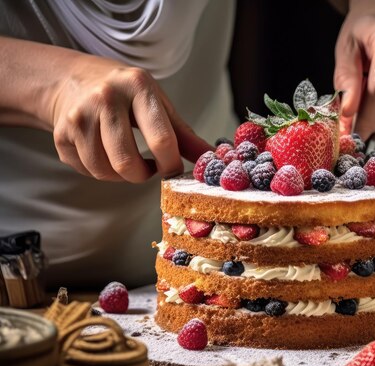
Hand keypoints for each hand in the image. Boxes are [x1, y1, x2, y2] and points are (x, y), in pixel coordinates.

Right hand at [50, 54, 210, 181]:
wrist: (73, 79)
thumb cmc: (127, 94)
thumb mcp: (158, 103)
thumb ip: (184, 134)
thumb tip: (211, 159)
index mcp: (137, 86)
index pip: (161, 139)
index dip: (170, 164)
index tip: (173, 170)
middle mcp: (104, 98)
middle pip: (127, 163)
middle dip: (142, 175)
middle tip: (148, 167)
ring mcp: (78, 117)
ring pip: (105, 172)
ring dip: (122, 176)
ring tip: (129, 159)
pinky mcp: (61, 134)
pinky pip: (88, 170)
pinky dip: (102, 171)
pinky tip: (107, 154)